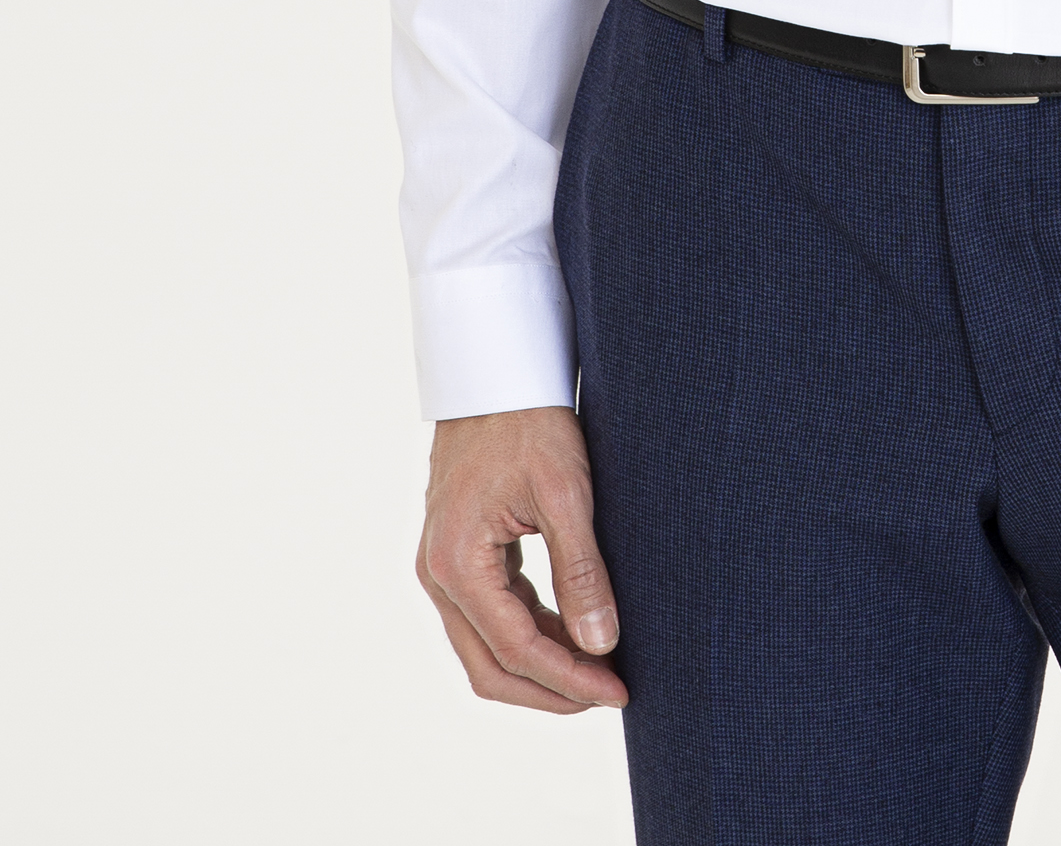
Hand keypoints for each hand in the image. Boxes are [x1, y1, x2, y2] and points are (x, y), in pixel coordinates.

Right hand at [417, 406, 628, 712]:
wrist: (496, 371)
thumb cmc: (530, 420)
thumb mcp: (566, 493)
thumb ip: (581, 571)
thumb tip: (601, 643)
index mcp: (457, 562)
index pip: (516, 649)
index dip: (570, 678)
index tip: (617, 691)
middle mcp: (437, 574)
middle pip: (490, 666)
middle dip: (551, 689)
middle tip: (610, 694)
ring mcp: (442, 567)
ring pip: (486, 648)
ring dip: (541, 666)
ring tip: (601, 668)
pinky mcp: (458, 556)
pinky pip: (489, 617)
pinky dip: (530, 634)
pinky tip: (573, 631)